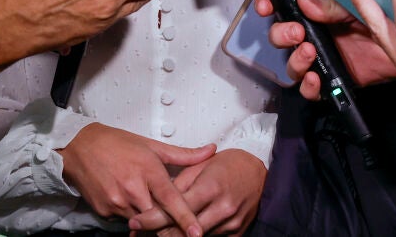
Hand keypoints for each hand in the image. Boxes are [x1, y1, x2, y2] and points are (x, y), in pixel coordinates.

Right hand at [60, 123, 213, 236]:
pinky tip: (128, 200)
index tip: (197, 233)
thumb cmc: (118, 144)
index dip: (185, 217)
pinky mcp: (105, 212)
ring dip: (149, 218)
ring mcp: (117, 202)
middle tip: (176, 222)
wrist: (80, 147)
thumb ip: (184, 154)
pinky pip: (125, 221)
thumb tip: (211, 150)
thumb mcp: (151, 145)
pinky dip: (132, 215)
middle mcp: (132, 189)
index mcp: (148, 171)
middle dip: (167, 221)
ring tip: (146, 202)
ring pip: (142, 222)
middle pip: (158, 217)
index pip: (171, 199)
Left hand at [128, 149, 265, 235]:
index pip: (175, 210)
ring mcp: (230, 224)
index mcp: (210, 188)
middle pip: (182, 230)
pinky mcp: (236, 233)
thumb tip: (156, 199)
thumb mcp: (202, 166)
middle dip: (159, 233)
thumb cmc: (229, 165)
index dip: (152, 219)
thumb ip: (179, 184)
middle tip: (140, 231)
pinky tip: (182, 233)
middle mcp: (221, 208)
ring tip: (157, 233)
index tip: (135, 222)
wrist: (260, 174)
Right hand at [254, 0, 395, 100]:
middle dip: (281, 34)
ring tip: (310, 52)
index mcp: (313, 11)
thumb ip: (331, 6)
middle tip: (297, 32)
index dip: (267, 5)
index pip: (281, 6)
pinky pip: (310, 90)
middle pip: (280, 37)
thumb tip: (303, 1)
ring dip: (295, 59)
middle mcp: (311, 35)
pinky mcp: (330, 81)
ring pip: (291, 65)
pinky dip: (308, 86)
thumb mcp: (357, 5)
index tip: (266, 6)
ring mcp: (319, 59)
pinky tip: (316, 79)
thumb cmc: (381, 18)